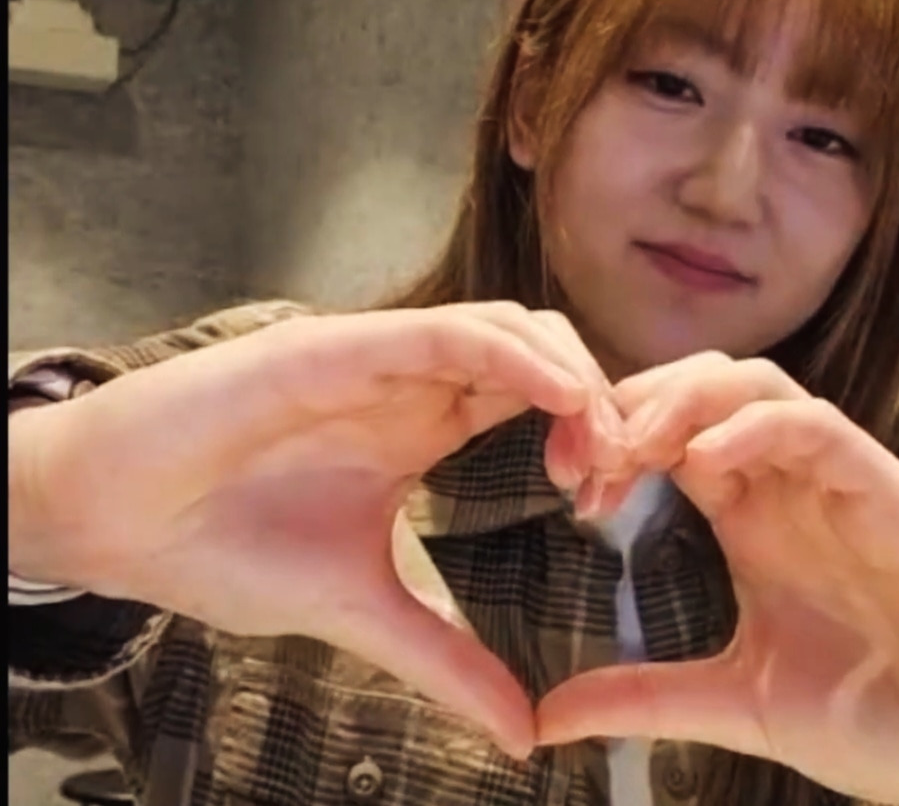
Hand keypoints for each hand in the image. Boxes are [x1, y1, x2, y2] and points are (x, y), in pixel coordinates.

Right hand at [9, 302, 625, 758]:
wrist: (114, 517)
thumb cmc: (223, 544)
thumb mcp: (357, 606)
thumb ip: (442, 654)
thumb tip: (522, 733)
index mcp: (424, 423)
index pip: (534, 400)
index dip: (589, 435)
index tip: (610, 499)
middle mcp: (412, 379)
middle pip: (539, 354)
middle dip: (597, 401)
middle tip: (621, 471)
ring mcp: (378, 356)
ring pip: (506, 328)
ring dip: (568, 373)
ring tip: (600, 442)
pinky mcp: (339, 345)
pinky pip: (447, 332)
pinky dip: (513, 355)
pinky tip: (559, 397)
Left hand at [537, 354, 898, 805]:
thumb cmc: (876, 725)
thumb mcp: (738, 702)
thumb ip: (646, 697)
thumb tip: (547, 718)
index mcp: (755, 516)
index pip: (677, 432)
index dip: (617, 438)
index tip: (572, 482)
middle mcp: (794, 485)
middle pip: (707, 386)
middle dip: (640, 403)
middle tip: (589, 452)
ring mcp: (844, 482)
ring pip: (759, 385)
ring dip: (686, 401)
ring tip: (636, 448)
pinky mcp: (894, 497)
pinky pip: (817, 427)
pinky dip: (754, 429)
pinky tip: (704, 465)